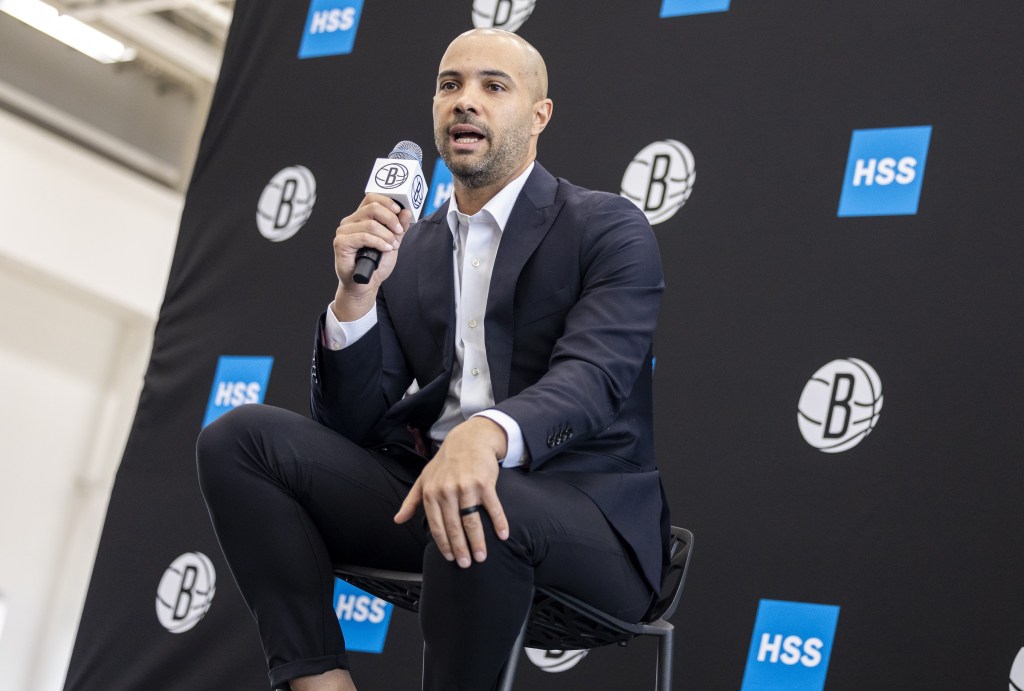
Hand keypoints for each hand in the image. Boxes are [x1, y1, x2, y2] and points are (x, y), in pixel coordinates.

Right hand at [332, 194, 412, 319]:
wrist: (366, 284)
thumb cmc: (376, 263)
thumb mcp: (393, 241)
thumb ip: (399, 227)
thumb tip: (406, 211)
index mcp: (360, 218)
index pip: (371, 198)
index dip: (387, 201)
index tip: (399, 211)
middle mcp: (350, 221)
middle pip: (372, 208)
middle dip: (390, 219)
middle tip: (398, 232)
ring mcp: (343, 231)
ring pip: (370, 224)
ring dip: (386, 235)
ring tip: (392, 246)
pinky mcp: (340, 242)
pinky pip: (363, 236)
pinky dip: (378, 242)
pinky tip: (385, 249)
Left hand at [394, 417, 509, 567]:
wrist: (468, 439)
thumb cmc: (445, 462)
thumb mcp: (423, 479)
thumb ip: (411, 501)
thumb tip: (397, 520)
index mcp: (431, 493)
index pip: (436, 526)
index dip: (444, 544)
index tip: (451, 558)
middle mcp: (447, 491)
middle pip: (454, 527)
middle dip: (460, 549)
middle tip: (467, 564)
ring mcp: (466, 487)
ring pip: (471, 520)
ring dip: (478, 541)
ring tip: (481, 556)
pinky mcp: (484, 483)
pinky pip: (492, 507)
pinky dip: (499, 522)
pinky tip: (503, 535)